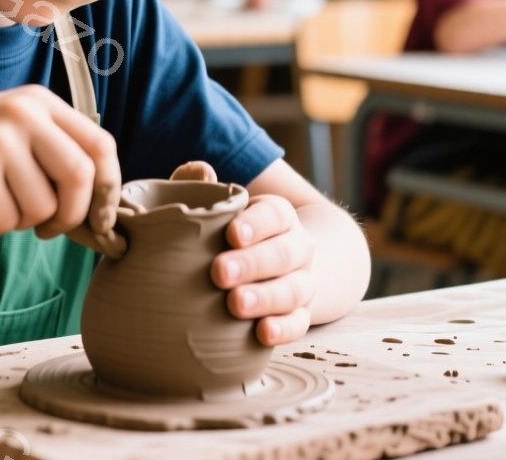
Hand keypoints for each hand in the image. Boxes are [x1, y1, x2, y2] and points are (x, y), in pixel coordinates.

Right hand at [0, 85, 120, 240]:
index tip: (99, 217)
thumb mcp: (8, 131)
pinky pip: (5, 221)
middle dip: (71, 216)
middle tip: (48, 228)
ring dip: (21, 221)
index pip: (100, 145)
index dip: (108, 187)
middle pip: (80, 179)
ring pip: (42, 208)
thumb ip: (52, 152)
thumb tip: (102, 208)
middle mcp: (22, 114)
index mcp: (38, 101)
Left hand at [170, 161, 317, 346]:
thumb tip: (202, 172)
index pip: (275, 214)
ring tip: (235, 305)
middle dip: (252, 263)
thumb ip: (204, 187)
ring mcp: (303, 282)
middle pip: (283, 253)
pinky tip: (262, 333)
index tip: (231, 233)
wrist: (274, 265)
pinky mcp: (301, 314)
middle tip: (218, 273)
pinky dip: (283, 329)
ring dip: (265, 298)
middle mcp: (297, 247)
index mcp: (278, 216)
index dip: (256, 223)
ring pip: (293, 290)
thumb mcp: (220, 206)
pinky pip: (299, 324)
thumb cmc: (228, 233)